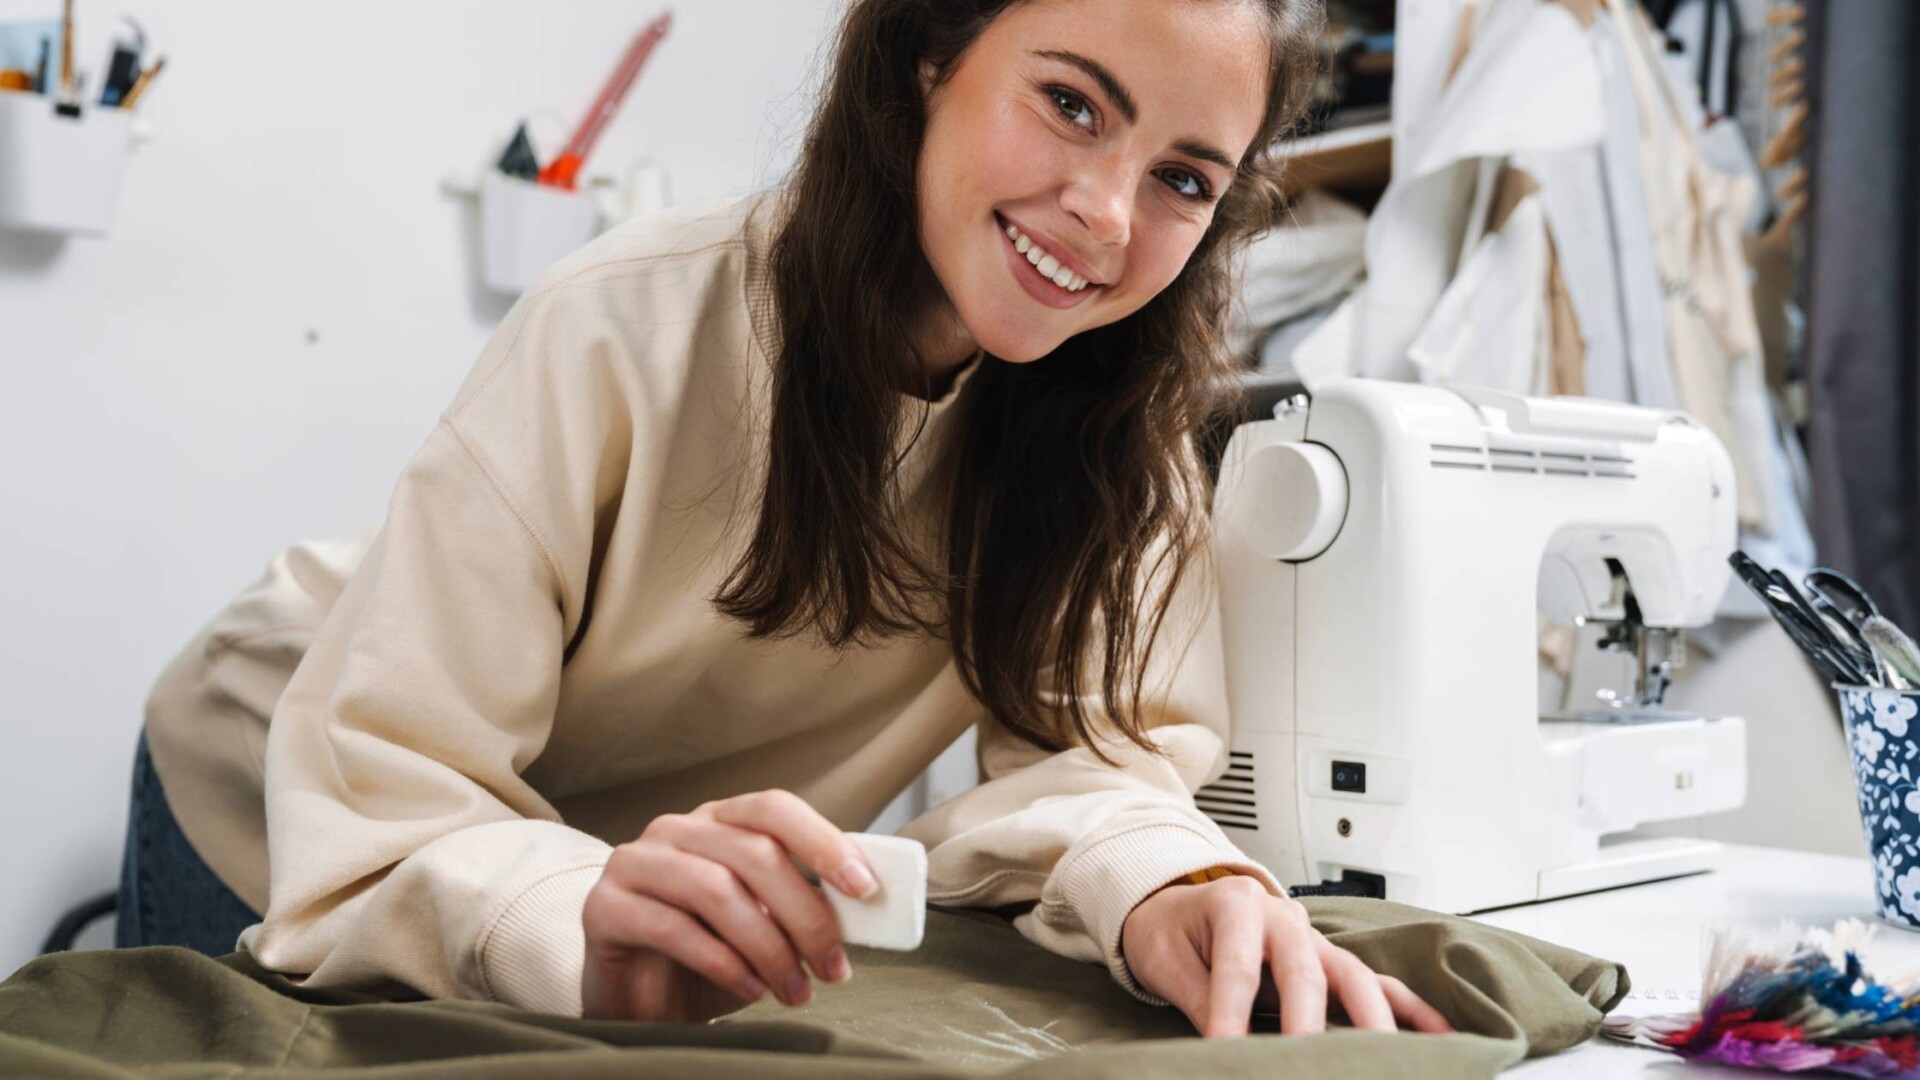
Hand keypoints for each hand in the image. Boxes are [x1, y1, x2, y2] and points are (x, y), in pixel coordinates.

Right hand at [580, 788, 877, 1021]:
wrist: (637, 999)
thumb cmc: (709, 954)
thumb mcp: (765, 924)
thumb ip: (803, 904)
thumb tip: (865, 908)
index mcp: (719, 820)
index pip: (775, 808)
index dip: (823, 842)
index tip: (864, 888)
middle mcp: (675, 829)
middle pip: (754, 853)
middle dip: (807, 916)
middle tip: (834, 968)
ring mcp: (634, 862)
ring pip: (717, 889)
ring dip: (769, 947)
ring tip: (794, 990)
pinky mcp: (603, 906)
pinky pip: (673, 927)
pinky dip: (723, 963)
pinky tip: (750, 990)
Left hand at [1120, 874, 1454, 1037]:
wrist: (1177, 904)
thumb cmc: (1171, 929)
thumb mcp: (1164, 959)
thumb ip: (1198, 1001)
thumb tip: (1219, 1049)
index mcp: (1237, 906)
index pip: (1239, 970)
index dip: (1232, 1016)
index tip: (1226, 1053)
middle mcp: (1284, 919)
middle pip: (1305, 974)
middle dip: (1307, 1026)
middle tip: (1304, 1064)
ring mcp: (1315, 940)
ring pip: (1355, 978)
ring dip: (1371, 1021)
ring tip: (1385, 1060)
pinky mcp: (1333, 962)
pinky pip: (1381, 984)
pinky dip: (1413, 1011)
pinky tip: (1443, 1039)